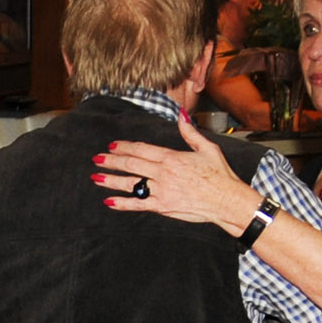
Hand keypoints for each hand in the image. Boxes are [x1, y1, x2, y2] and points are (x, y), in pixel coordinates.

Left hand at [96, 116, 260, 233]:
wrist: (226, 200)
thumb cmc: (220, 175)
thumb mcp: (208, 148)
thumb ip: (190, 133)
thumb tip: (181, 116)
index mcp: (172, 157)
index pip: (142, 149)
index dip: (125, 147)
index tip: (113, 145)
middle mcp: (163, 173)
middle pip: (131, 164)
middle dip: (112, 161)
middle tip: (97, 159)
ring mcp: (161, 190)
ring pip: (131, 183)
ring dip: (111, 180)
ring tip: (96, 177)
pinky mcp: (162, 206)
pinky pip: (138, 204)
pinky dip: (122, 203)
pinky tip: (109, 201)